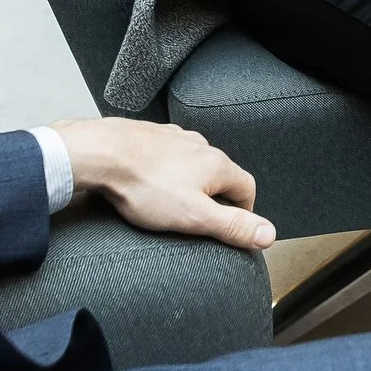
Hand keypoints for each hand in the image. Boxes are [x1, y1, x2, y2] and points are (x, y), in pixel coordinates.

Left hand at [46, 116, 275, 249]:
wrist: (100, 153)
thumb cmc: (145, 186)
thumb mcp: (194, 216)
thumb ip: (233, 226)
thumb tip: (270, 234)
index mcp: (217, 164)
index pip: (247, 188)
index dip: (244, 212)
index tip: (231, 229)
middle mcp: (199, 145)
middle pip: (220, 175)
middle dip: (214, 198)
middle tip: (198, 221)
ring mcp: (173, 138)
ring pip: (192, 164)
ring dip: (189, 182)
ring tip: (171, 204)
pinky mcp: (149, 137)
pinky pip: (166, 156)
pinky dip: (164, 171)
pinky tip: (148, 184)